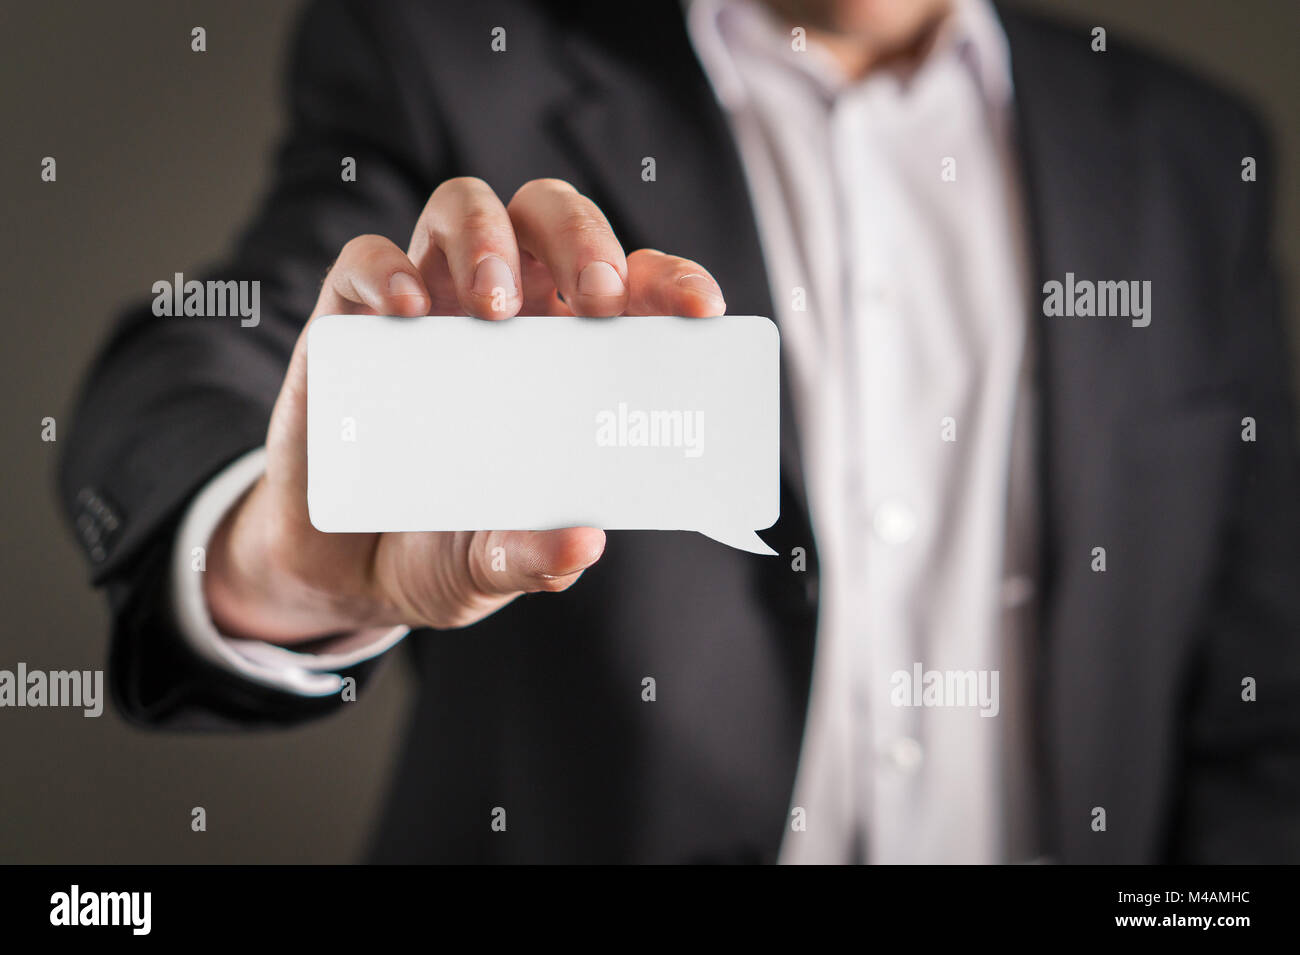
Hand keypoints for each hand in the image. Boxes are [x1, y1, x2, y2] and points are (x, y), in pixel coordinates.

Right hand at [203, 177, 726, 641]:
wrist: (341, 568)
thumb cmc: (440, 545)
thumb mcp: (492, 564)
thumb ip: (532, 557)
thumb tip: (582, 544)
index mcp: (563, 355)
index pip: (628, 286)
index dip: (670, 282)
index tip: (700, 310)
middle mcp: (501, 313)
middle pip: (550, 216)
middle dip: (582, 239)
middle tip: (594, 300)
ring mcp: (425, 305)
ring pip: (465, 207)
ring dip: (489, 239)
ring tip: (496, 307)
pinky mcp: (349, 320)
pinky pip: (365, 259)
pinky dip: (388, 270)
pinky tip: (407, 312)